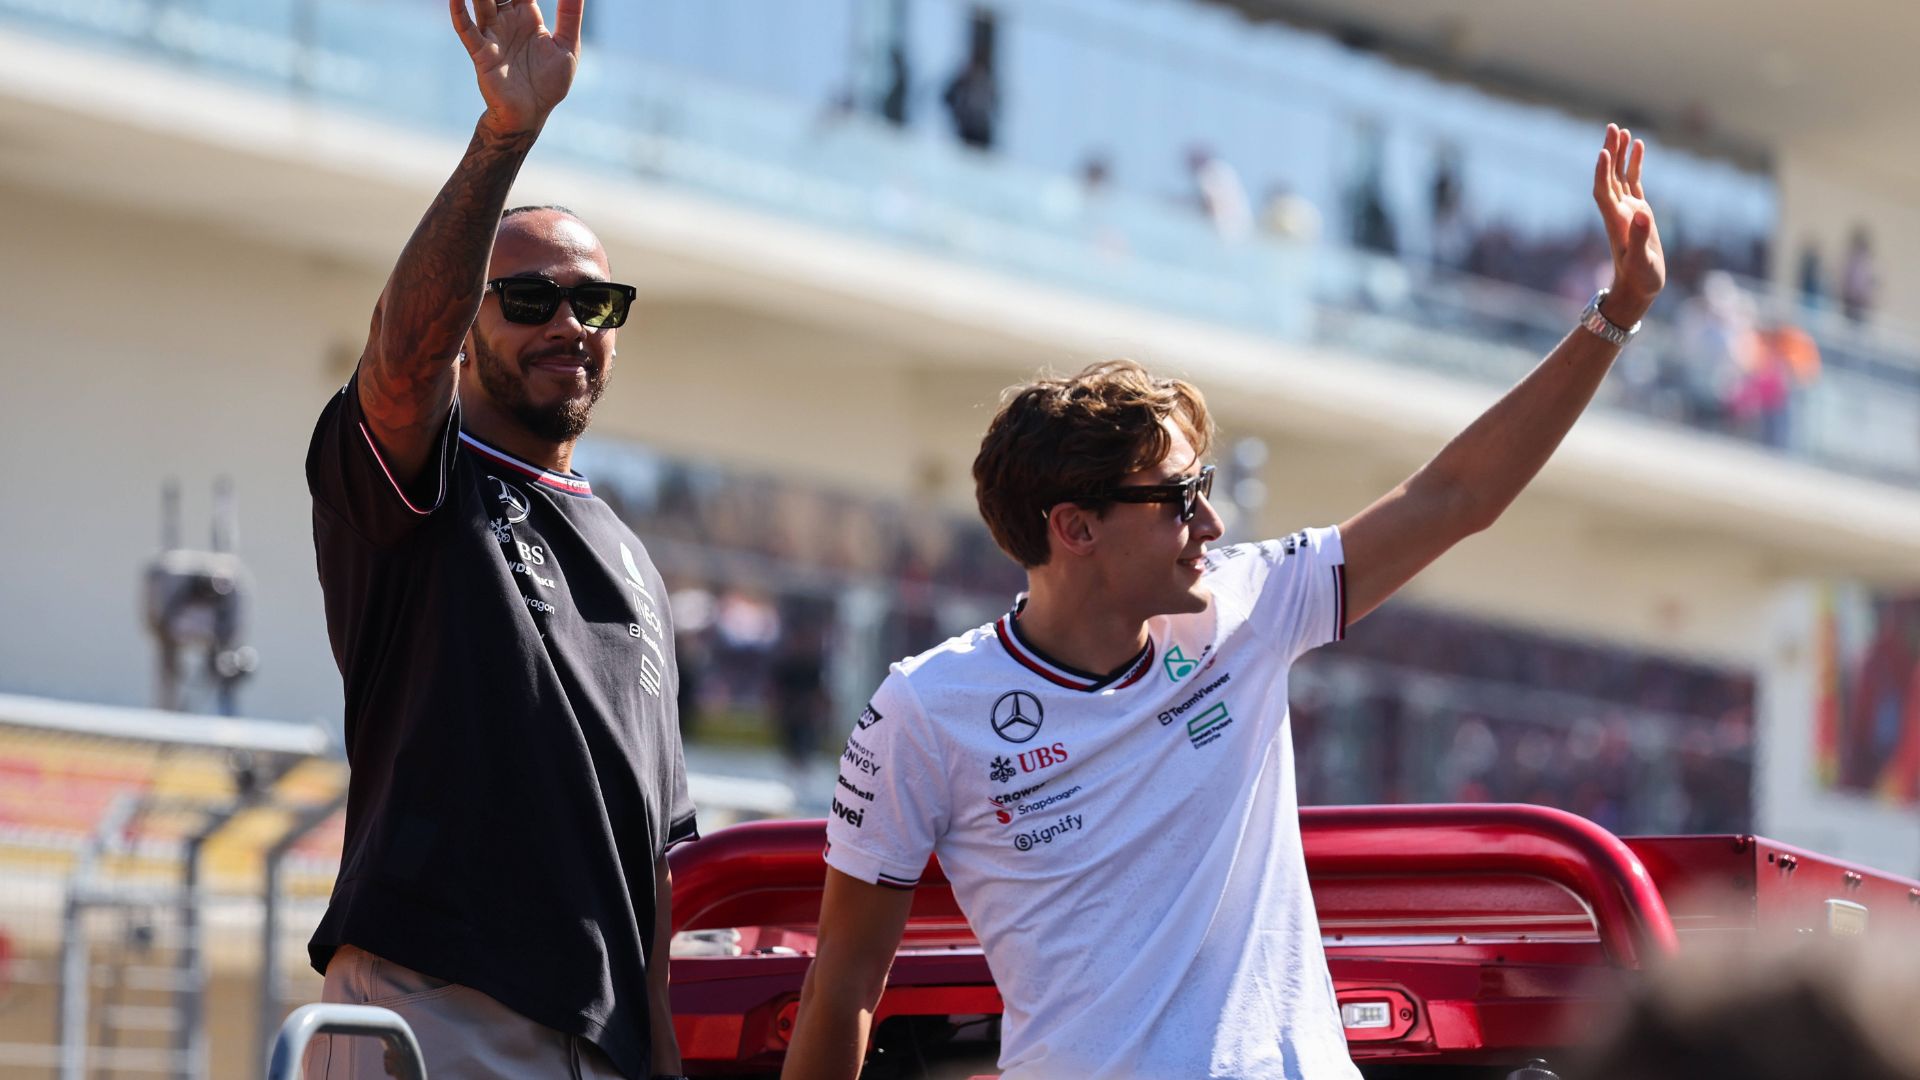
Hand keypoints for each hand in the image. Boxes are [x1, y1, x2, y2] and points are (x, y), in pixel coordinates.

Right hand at [450, 0, 583, 137]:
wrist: (531, 114)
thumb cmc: (550, 82)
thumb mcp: (568, 46)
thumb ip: (570, 15)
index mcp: (529, 17)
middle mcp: (507, 21)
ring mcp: (492, 35)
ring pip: (481, 2)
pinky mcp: (481, 52)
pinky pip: (467, 29)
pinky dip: (459, 12)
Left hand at [1592, 123, 1665, 320]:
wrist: (1638, 288)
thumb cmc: (1639, 278)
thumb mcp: (1641, 262)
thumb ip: (1640, 238)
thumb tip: (1643, 213)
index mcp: (1616, 222)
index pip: (1603, 192)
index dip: (1601, 173)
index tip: (1602, 153)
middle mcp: (1617, 212)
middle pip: (1609, 177)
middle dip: (1609, 152)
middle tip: (1612, 128)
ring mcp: (1627, 209)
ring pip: (1619, 175)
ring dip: (1619, 153)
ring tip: (1621, 130)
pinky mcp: (1638, 210)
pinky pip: (1633, 181)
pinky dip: (1634, 163)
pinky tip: (1638, 146)